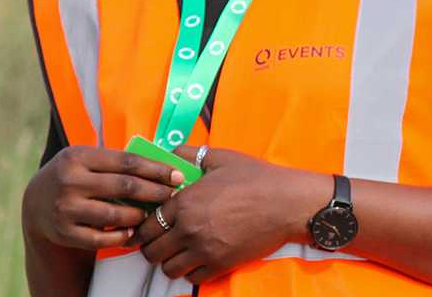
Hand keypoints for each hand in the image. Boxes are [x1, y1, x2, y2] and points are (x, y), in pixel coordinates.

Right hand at [22, 145, 184, 249]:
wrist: (36, 203)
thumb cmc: (75, 176)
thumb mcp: (86, 159)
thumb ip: (117, 162)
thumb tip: (164, 167)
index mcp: (78, 156)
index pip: (127, 161)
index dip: (156, 169)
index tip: (177, 176)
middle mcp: (69, 181)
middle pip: (125, 186)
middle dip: (154, 192)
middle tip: (172, 196)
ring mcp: (65, 208)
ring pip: (115, 214)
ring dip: (139, 215)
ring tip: (152, 214)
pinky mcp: (64, 232)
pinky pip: (102, 238)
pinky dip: (121, 235)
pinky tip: (132, 230)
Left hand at [134, 145, 325, 283]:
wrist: (288, 203)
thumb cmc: (256, 178)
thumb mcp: (220, 158)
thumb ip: (188, 155)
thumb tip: (167, 152)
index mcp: (184, 202)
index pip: (146, 225)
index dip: (143, 227)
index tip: (149, 227)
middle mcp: (188, 229)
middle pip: (151, 251)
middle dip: (153, 246)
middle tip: (162, 240)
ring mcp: (204, 250)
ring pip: (169, 268)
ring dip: (170, 261)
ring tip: (180, 251)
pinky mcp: (221, 264)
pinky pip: (192, 278)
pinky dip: (192, 271)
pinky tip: (199, 258)